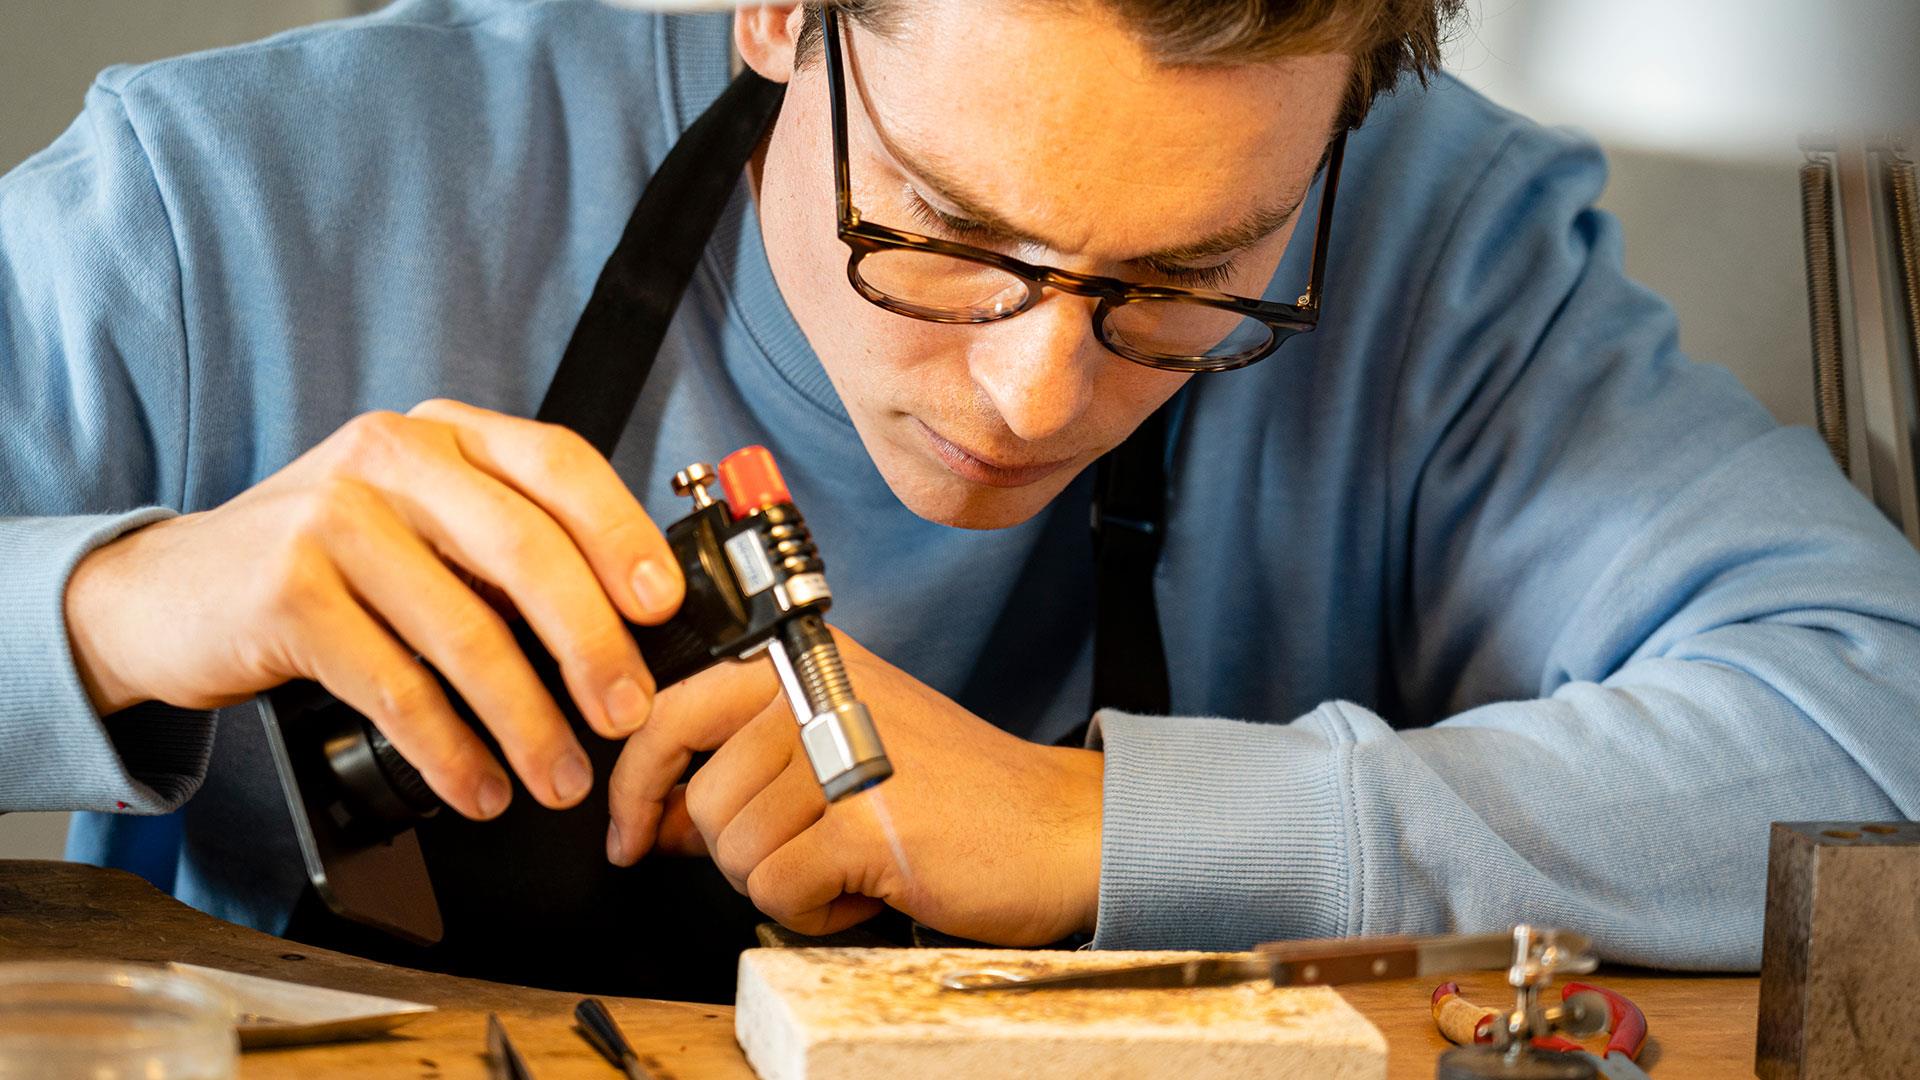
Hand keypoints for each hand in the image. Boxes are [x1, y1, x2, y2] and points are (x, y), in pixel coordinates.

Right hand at [63, 400, 685, 819]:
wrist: (165, 594)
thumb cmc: (323, 566)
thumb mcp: (418, 527)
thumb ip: (506, 549)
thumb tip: (629, 627)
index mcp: (444, 435)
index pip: (559, 465)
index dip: (622, 536)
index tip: (663, 607)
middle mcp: (391, 457)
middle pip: (525, 550)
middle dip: (591, 644)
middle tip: (626, 713)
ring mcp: (333, 517)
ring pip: (465, 631)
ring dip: (527, 721)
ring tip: (560, 778)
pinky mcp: (288, 591)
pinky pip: (397, 688)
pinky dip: (450, 751)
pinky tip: (480, 788)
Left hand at [606, 628, 1103, 943]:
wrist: (1059, 825)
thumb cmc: (956, 793)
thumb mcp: (843, 751)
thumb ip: (748, 771)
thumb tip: (654, 814)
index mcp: (808, 667)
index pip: (674, 708)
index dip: (637, 781)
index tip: (633, 829)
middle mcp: (819, 694)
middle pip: (702, 800)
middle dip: (737, 853)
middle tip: (801, 856)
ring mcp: (842, 754)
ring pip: (732, 850)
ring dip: (781, 883)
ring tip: (847, 867)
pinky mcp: (864, 822)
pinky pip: (776, 890)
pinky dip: (814, 913)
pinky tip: (862, 892)